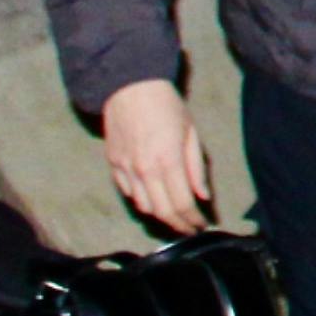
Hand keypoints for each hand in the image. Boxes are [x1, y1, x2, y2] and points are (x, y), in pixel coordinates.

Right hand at [98, 78, 213, 232]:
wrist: (129, 86)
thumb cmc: (166, 105)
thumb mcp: (190, 132)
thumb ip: (196, 167)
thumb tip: (202, 196)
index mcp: (168, 162)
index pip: (182, 204)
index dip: (193, 220)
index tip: (202, 226)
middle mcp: (145, 171)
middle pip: (162, 212)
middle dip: (179, 225)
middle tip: (190, 229)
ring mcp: (126, 170)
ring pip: (143, 206)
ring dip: (160, 215)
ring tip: (174, 216)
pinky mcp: (113, 165)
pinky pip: (128, 192)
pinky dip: (141, 200)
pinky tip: (153, 198)